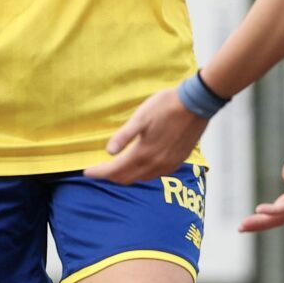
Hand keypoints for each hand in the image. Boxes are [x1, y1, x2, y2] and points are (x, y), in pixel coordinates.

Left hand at [86, 87, 206, 184]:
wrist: (197, 104)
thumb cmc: (167, 106)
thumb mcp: (141, 117)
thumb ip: (124, 136)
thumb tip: (109, 152)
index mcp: (144, 153)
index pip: (115, 170)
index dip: (99, 173)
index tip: (86, 172)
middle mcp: (156, 164)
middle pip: (127, 178)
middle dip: (110, 176)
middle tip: (98, 170)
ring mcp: (169, 164)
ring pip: (142, 178)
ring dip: (126, 176)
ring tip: (116, 168)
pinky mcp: (178, 161)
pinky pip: (156, 175)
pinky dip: (142, 174)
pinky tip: (140, 166)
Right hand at [238, 120, 283, 232]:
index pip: (281, 209)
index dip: (264, 217)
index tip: (246, 222)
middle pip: (281, 217)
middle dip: (260, 224)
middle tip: (240, 229)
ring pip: (283, 215)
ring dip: (263, 222)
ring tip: (244, 225)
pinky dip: (274, 210)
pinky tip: (259, 210)